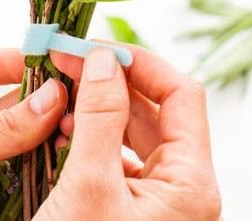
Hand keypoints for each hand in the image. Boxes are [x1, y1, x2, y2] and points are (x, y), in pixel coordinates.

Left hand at [0, 47, 66, 220]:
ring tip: (82, 128)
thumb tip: (52, 96)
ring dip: (60, 130)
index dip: (14, 58)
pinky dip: (61, 164)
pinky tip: (76, 157)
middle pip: (20, 100)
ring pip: (38, 137)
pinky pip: (43, 174)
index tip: (51, 60)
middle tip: (82, 97)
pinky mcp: (12, 201)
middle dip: (49, 95)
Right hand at [38, 45, 221, 220]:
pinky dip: (90, 142)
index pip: (181, 95)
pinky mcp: (131, 211)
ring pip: (132, 135)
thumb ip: (99, 118)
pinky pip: (117, 161)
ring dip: (96, 111)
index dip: (138, 63)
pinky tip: (62, 135)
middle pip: (155, 111)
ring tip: (59, 100)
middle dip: (109, 83)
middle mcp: (182, 190)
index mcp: (191, 183)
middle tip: (65, 62)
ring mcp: (158, 201)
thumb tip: (104, 60)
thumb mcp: (89, 184)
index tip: (93, 47)